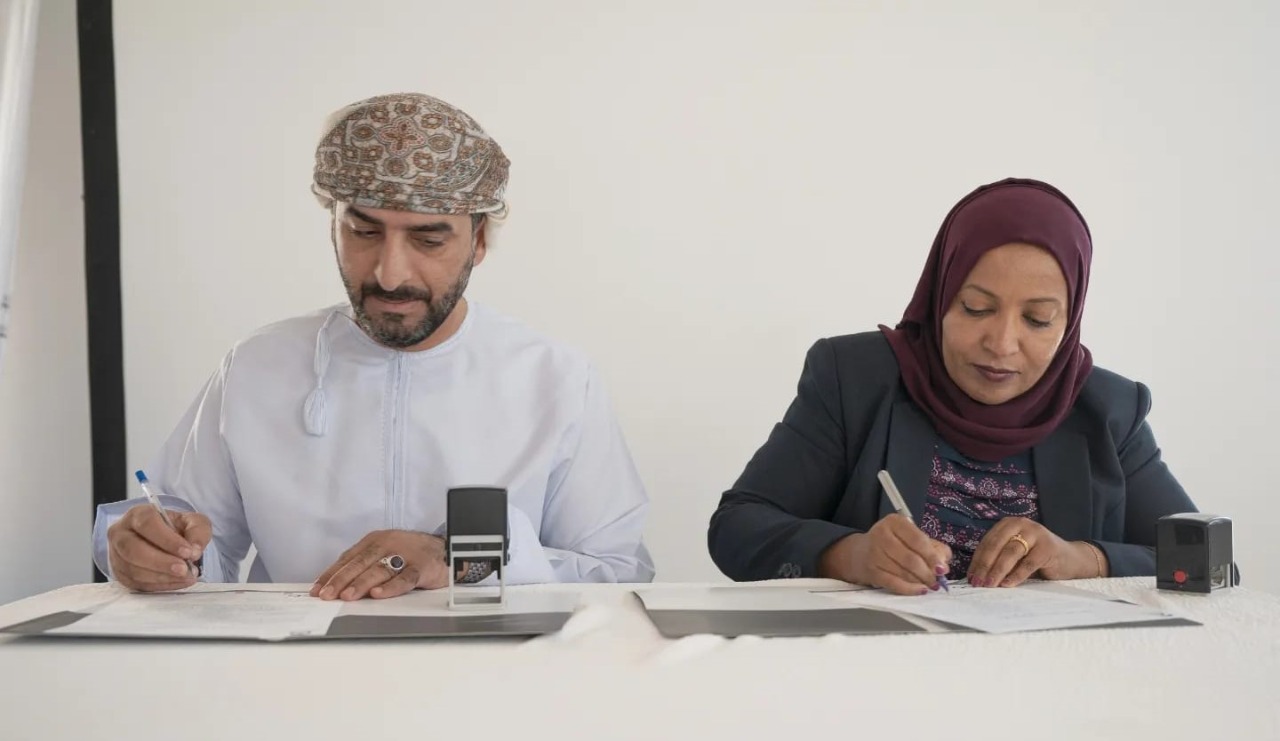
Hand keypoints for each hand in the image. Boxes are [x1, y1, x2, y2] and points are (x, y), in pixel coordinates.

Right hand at [106, 504, 209, 591]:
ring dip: (161, 577)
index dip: (167, 540)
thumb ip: (198, 531)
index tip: (187, 552)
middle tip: (184, 569)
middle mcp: (121, 533)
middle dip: (161, 562)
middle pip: (133, 549)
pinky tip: (176, 582)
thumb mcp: (193, 522)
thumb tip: (195, 551)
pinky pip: (135, 584)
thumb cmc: (175, 528)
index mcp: (137, 514)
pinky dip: (158, 586)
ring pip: (132, 569)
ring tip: (185, 576)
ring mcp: (116, 555)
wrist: (164, 540)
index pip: (147, 524)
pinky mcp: (119, 574)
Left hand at [310, 530, 448, 600]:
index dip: (331, 574)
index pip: (348, 558)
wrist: (443, 549)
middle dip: (341, 580)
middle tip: (327, 594)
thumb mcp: (384, 553)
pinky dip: (390, 587)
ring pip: (379, 570)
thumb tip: (336, 586)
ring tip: (347, 596)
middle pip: (360, 563)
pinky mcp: (420, 567)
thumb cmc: (410, 554)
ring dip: (361, 584)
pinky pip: (404, 578)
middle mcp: (387, 544)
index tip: (317, 589)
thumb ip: (363, 567)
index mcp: (374, 541)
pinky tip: (378, 594)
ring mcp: (404, 555)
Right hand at [820, 515, 951, 594]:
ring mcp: (874, 554)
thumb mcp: (911, 537)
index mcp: (895, 522)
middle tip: (938, 581)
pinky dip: (909, 589)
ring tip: (930, 585)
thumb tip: (944, 564)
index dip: (932, 556)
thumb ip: (932, 547)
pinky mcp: (871, 571)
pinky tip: (919, 590)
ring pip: (903, 572)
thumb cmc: (892, 544)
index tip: (942, 568)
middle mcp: (882, 535)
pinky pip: (894, 583)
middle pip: (911, 558)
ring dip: (920, 582)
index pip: (917, 540)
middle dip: (928, 572)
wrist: (860, 553)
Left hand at [967, 518, 1103, 587]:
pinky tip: (1007, 585)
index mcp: (1008, 524)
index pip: (987, 542)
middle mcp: (1020, 524)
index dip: (977, 560)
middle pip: (996, 546)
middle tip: (977, 583)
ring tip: (989, 585)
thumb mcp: (1015, 555)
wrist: (1071, 559)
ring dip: (997, 571)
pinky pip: (1027, 563)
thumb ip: (998, 559)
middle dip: (984, 566)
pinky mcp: (1047, 547)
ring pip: (1010, 553)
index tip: (970, 577)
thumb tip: (975, 576)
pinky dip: (1016, 575)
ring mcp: (1035, 534)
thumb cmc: (1037, 558)